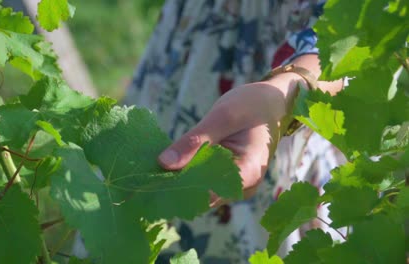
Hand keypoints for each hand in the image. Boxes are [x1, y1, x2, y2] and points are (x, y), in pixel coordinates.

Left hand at [158, 79, 297, 205]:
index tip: (148, 181)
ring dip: (176, 180)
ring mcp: (234, 184)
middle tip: (141, 174)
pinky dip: (184, 173)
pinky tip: (165, 164)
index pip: (206, 193)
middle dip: (172, 186)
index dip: (176, 190)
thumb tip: (162, 163)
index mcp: (247, 172)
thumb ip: (194, 140)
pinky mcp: (225, 177)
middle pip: (201, 195)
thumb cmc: (252, 105)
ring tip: (148, 169)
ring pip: (199, 190)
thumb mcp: (222, 116)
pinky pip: (202, 181)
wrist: (273, 102)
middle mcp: (242, 186)